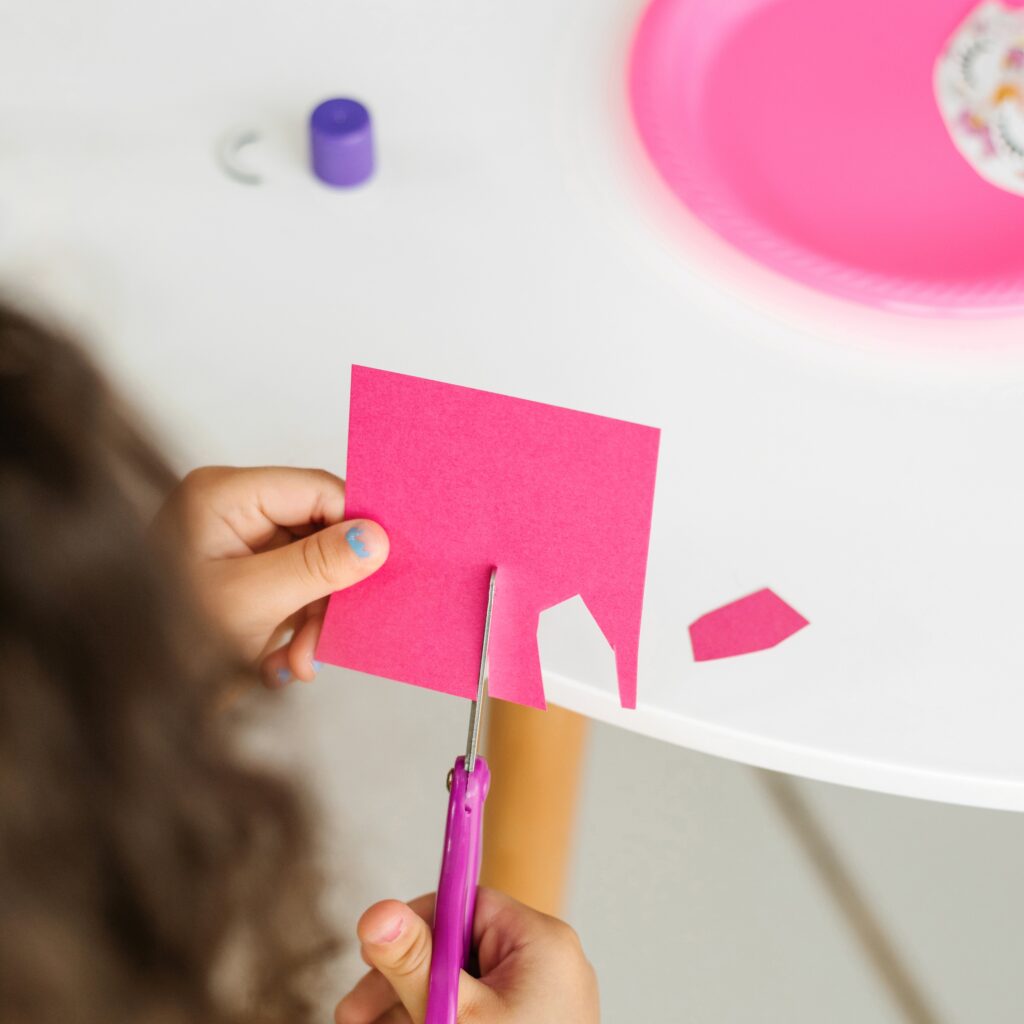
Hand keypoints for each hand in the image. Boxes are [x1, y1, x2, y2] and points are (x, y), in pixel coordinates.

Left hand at [159, 466, 387, 685]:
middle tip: (324, 641)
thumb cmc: (165, 640)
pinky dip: (293, 631)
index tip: (381, 569)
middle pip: (318, 534)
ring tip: (294, 665)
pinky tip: (276, 665)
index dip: (356, 528)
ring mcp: (234, 547)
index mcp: (224, 495)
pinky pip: (290, 593)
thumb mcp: (253, 601)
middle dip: (327, 592)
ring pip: (310, 570)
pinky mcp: (239, 580)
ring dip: (312, 622)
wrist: (124, 693)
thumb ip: (319, 565)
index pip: (317, 491)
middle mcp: (230, 512)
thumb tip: (377, 539)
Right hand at [335, 888, 599, 1023]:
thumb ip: (415, 961)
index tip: (369, 953)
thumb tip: (377, 910)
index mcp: (539, 941)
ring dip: (407, 1008)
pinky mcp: (530, 1023)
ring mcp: (541, 999)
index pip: (464, 905)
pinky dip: (440, 1019)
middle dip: (398, 982)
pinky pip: (478, 1011)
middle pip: (456, 950)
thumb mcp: (454, 1013)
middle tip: (351, 1015)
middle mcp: (545, 963)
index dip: (414, 927)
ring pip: (461, 986)